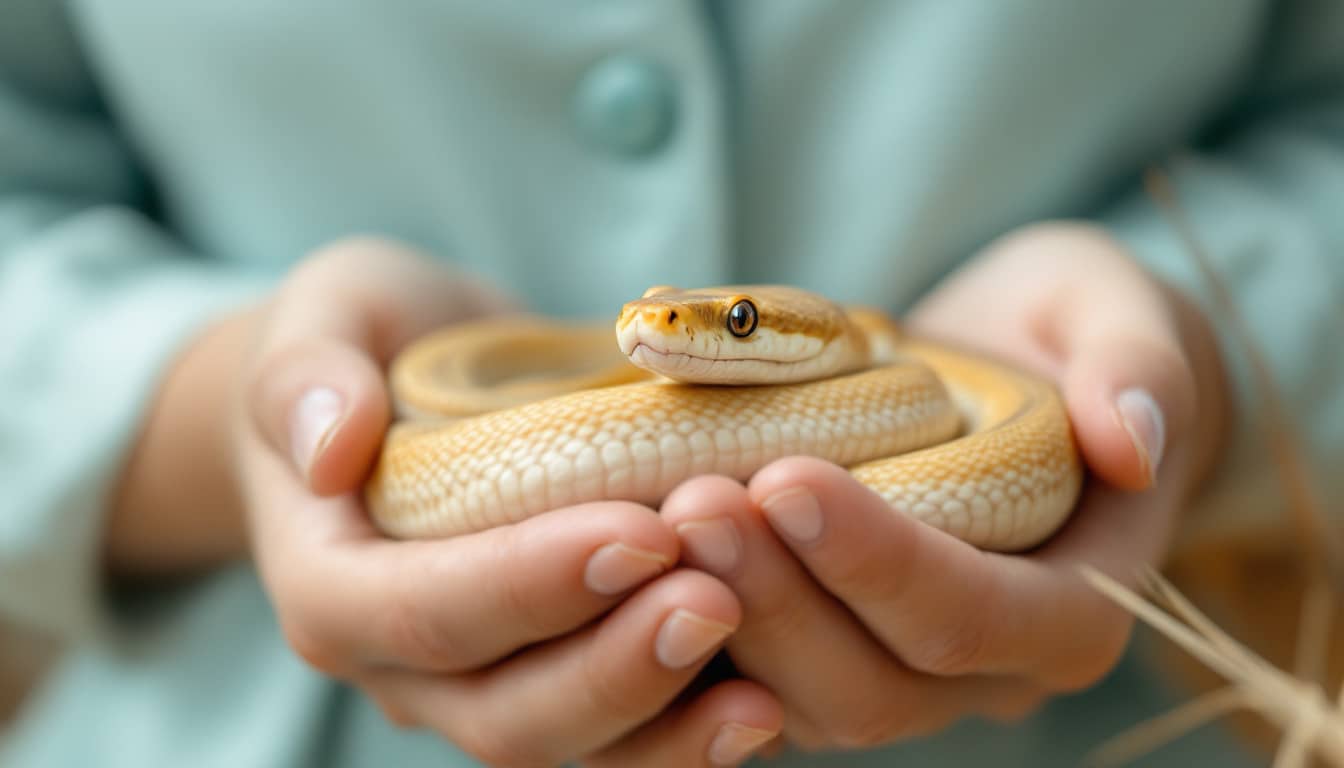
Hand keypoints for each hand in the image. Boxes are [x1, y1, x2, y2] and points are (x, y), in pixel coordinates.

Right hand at [233, 238, 780, 766]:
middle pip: (504, 711)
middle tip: (716, 599)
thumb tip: (331, 446)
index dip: (527, 584)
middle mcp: (403, 664)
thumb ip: (308, 375)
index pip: (421, 610)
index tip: (638, 532)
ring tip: (760, 678)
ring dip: (666, 716)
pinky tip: (766, 700)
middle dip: (615, 667)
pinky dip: (687, 733)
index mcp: (331, 583)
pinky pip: (621, 739)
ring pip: (573, 746)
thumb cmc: (370, 341)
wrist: (405, 383)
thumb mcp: (325, 314)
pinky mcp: (556, 679)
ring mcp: (482, 686)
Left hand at [660, 222, 1227, 750]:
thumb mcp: (1113, 312)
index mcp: (1072, 603)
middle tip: (692, 500)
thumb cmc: (1065, 336)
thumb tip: (1129, 440)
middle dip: (778, 601)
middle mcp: (985, 669)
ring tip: (654, 521)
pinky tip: (638, 562)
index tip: (786, 479)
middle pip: (875, 687)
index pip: (981, 619)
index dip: (883, 563)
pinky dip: (692, 637)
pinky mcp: (824, 653)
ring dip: (725, 619)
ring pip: (801, 702)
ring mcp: (899, 674)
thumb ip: (1139, 366)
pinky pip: (752, 685)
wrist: (1011, 372)